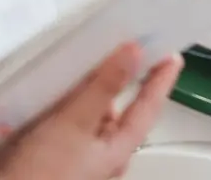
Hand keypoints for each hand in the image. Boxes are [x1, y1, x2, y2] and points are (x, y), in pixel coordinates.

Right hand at [0, 44, 182, 179]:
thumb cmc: (44, 174)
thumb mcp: (76, 125)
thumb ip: (103, 87)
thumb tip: (132, 53)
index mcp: (115, 149)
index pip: (146, 108)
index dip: (160, 81)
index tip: (171, 55)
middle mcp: (97, 151)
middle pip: (111, 105)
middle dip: (109, 76)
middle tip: (110, 44)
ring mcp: (70, 151)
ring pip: (81, 109)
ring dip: (75, 85)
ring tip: (68, 58)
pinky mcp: (45, 147)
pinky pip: (55, 114)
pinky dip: (52, 96)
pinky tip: (39, 84)